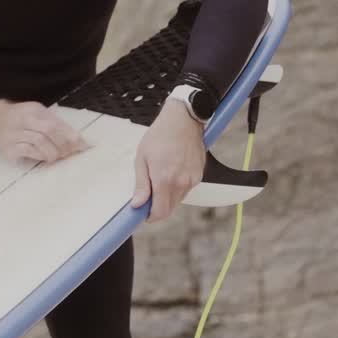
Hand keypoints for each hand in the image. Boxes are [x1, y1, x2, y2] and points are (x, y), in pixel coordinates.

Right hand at [0, 99, 91, 164]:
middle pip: (49, 130)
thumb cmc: (21, 118)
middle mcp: (23, 119)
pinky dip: (40, 155)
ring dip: (53, 152)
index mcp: (33, 110)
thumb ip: (54, 124)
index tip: (84, 145)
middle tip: (70, 153)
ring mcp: (14, 133)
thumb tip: (77, 140)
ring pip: (39, 142)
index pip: (56, 122)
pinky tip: (44, 157)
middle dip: (63, 144)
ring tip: (57, 156)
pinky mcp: (8, 147)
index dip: (71, 135)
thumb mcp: (37, 114)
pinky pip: (28, 151)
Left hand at [131, 99, 205, 222]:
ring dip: (167, 197)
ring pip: (178, 200)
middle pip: (170, 209)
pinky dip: (177, 187)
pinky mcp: (199, 176)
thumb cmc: (160, 136)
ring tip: (159, 177)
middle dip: (158, 207)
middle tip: (147, 196)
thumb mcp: (142, 158)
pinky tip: (171, 171)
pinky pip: (186, 190)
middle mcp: (181, 183)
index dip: (150, 217)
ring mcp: (192, 180)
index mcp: (164, 179)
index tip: (143, 214)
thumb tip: (138, 204)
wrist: (183, 121)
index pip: (160, 211)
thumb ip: (141, 184)